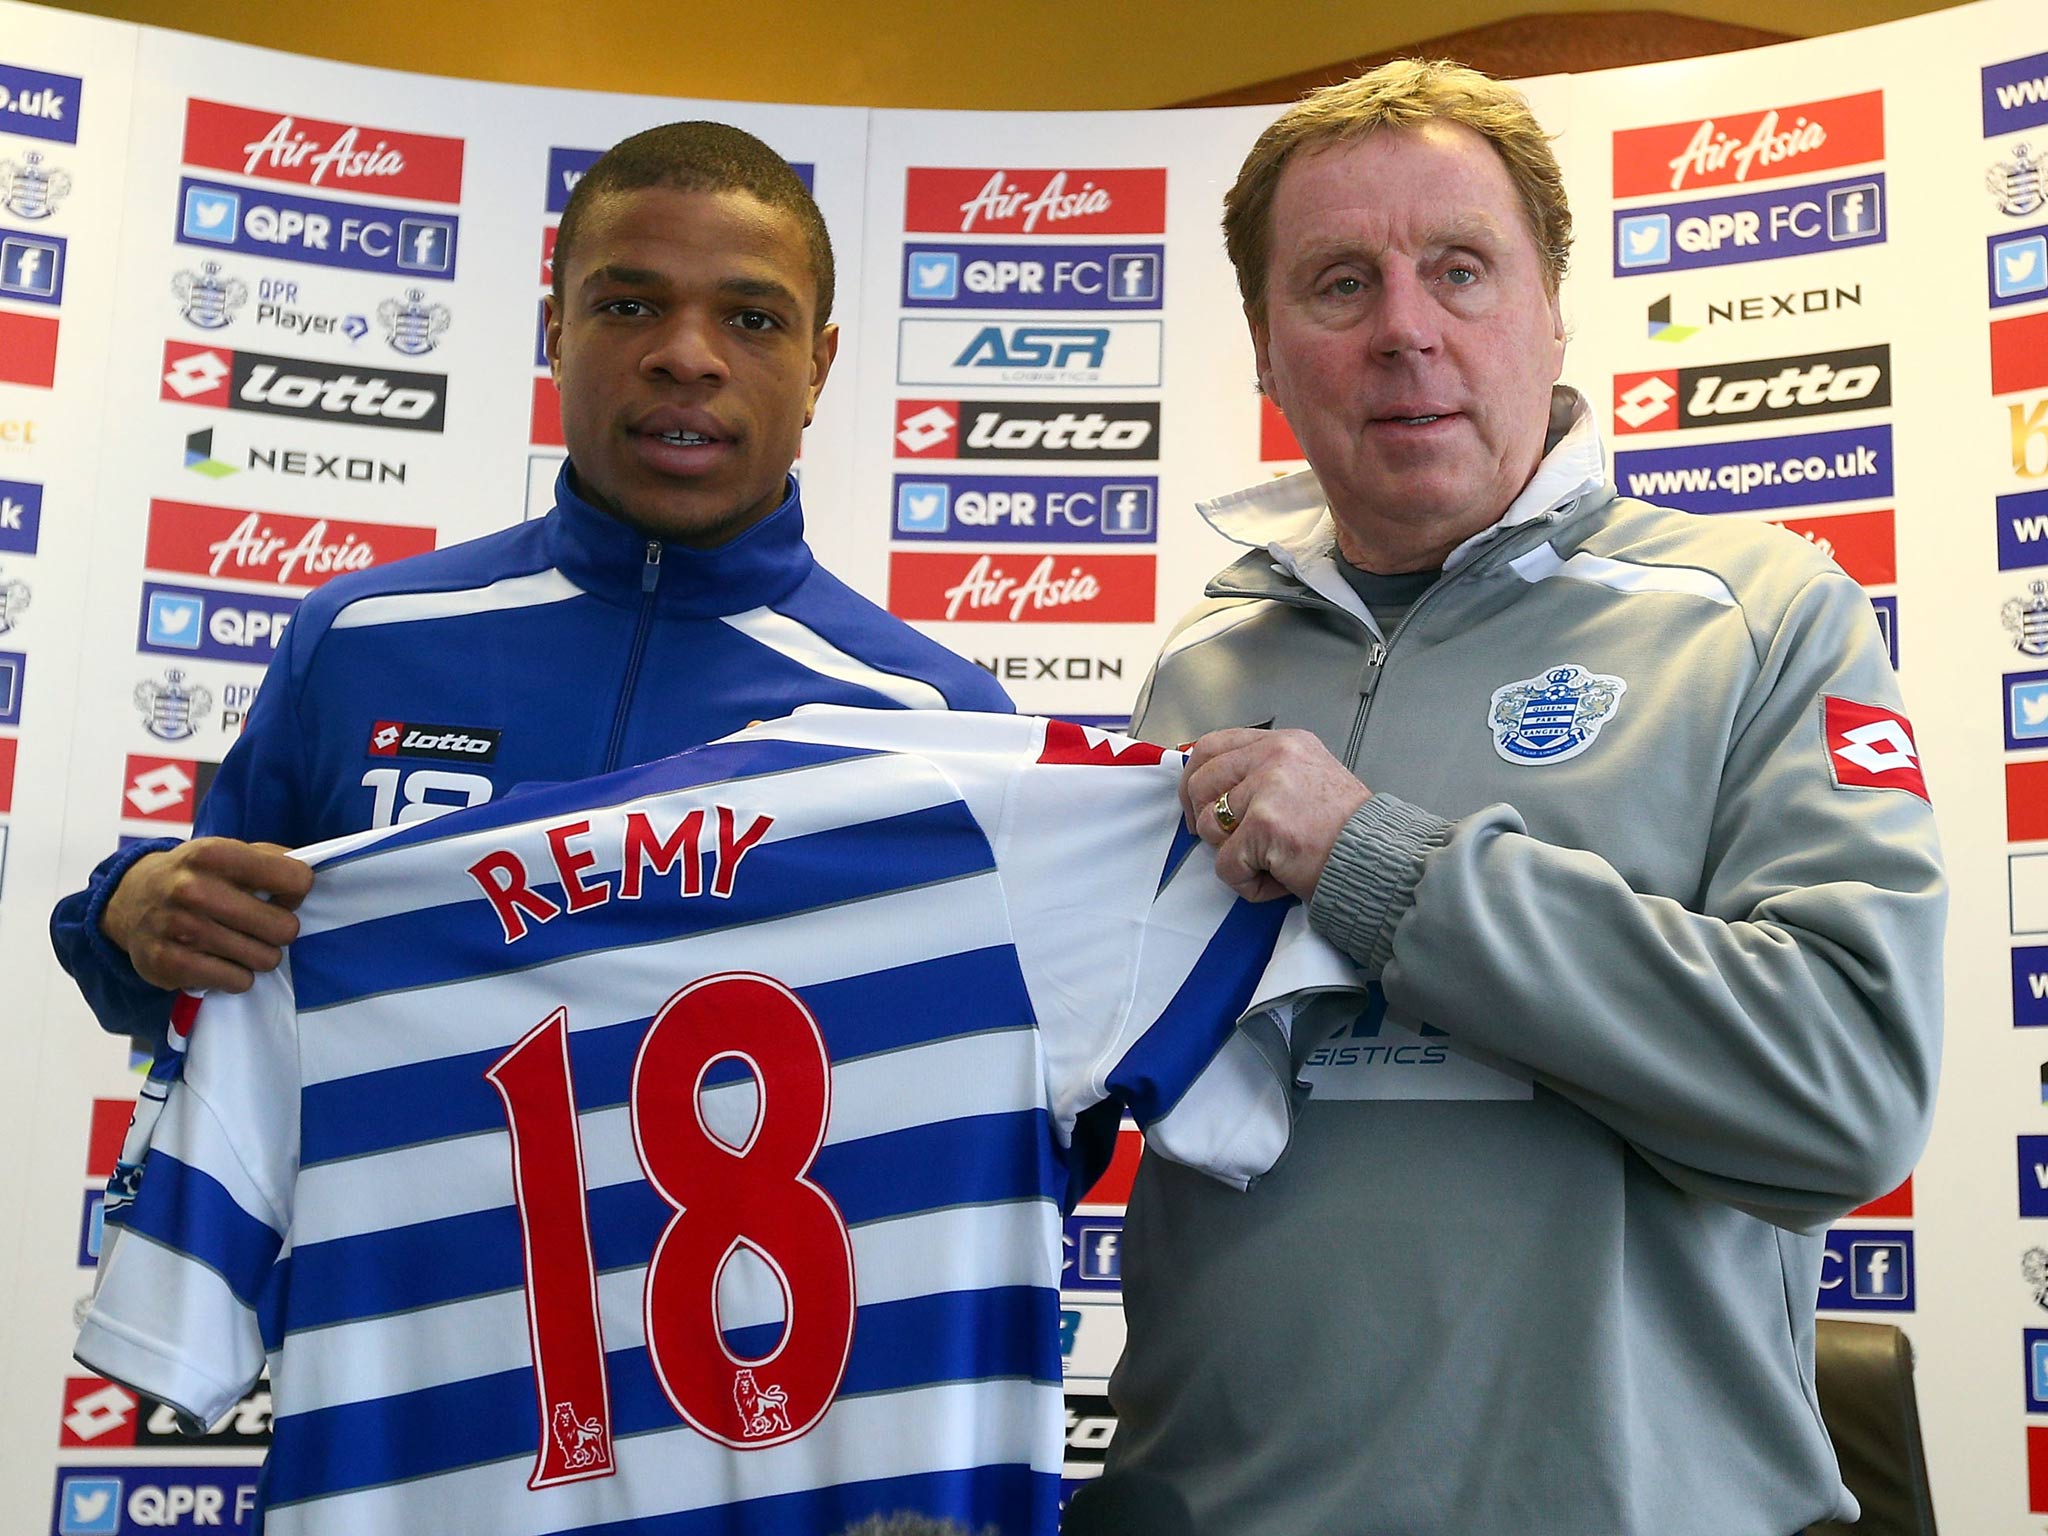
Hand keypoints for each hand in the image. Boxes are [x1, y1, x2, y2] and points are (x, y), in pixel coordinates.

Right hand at [100, 838, 313, 992]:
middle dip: (280, 929)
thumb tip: (309, 879)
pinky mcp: (169, 964)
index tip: (279, 895)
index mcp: (215, 854)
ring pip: (264, 959)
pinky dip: (237, 976)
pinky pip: (238, 982)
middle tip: (261, 926)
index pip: (295, 879)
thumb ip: (272, 860)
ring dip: (259, 954)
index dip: (295, 891)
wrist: (130, 899)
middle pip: (284, 928)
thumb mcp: (228, 852)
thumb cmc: (196, 875)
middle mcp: (194, 889)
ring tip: (239, 942)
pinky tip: (220, 960)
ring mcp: (180, 928)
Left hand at [1181, 728, 1370, 902]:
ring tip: (1269, 860)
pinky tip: (1278, 879)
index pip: (1212, 746)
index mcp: (1284, 743)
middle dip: (1203, 819)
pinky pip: (1226, 864)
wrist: (1379, 858)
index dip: (1194, 779)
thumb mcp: (1307, 778)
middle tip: (1223, 842)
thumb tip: (1215, 790)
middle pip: (1201, 783)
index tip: (1196, 804)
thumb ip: (1264, 774)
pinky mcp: (1264, 825)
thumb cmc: (1348, 830)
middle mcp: (1274, 756)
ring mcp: (1267, 788)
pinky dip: (1247, 883)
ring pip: (1210, 826)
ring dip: (1232, 854)